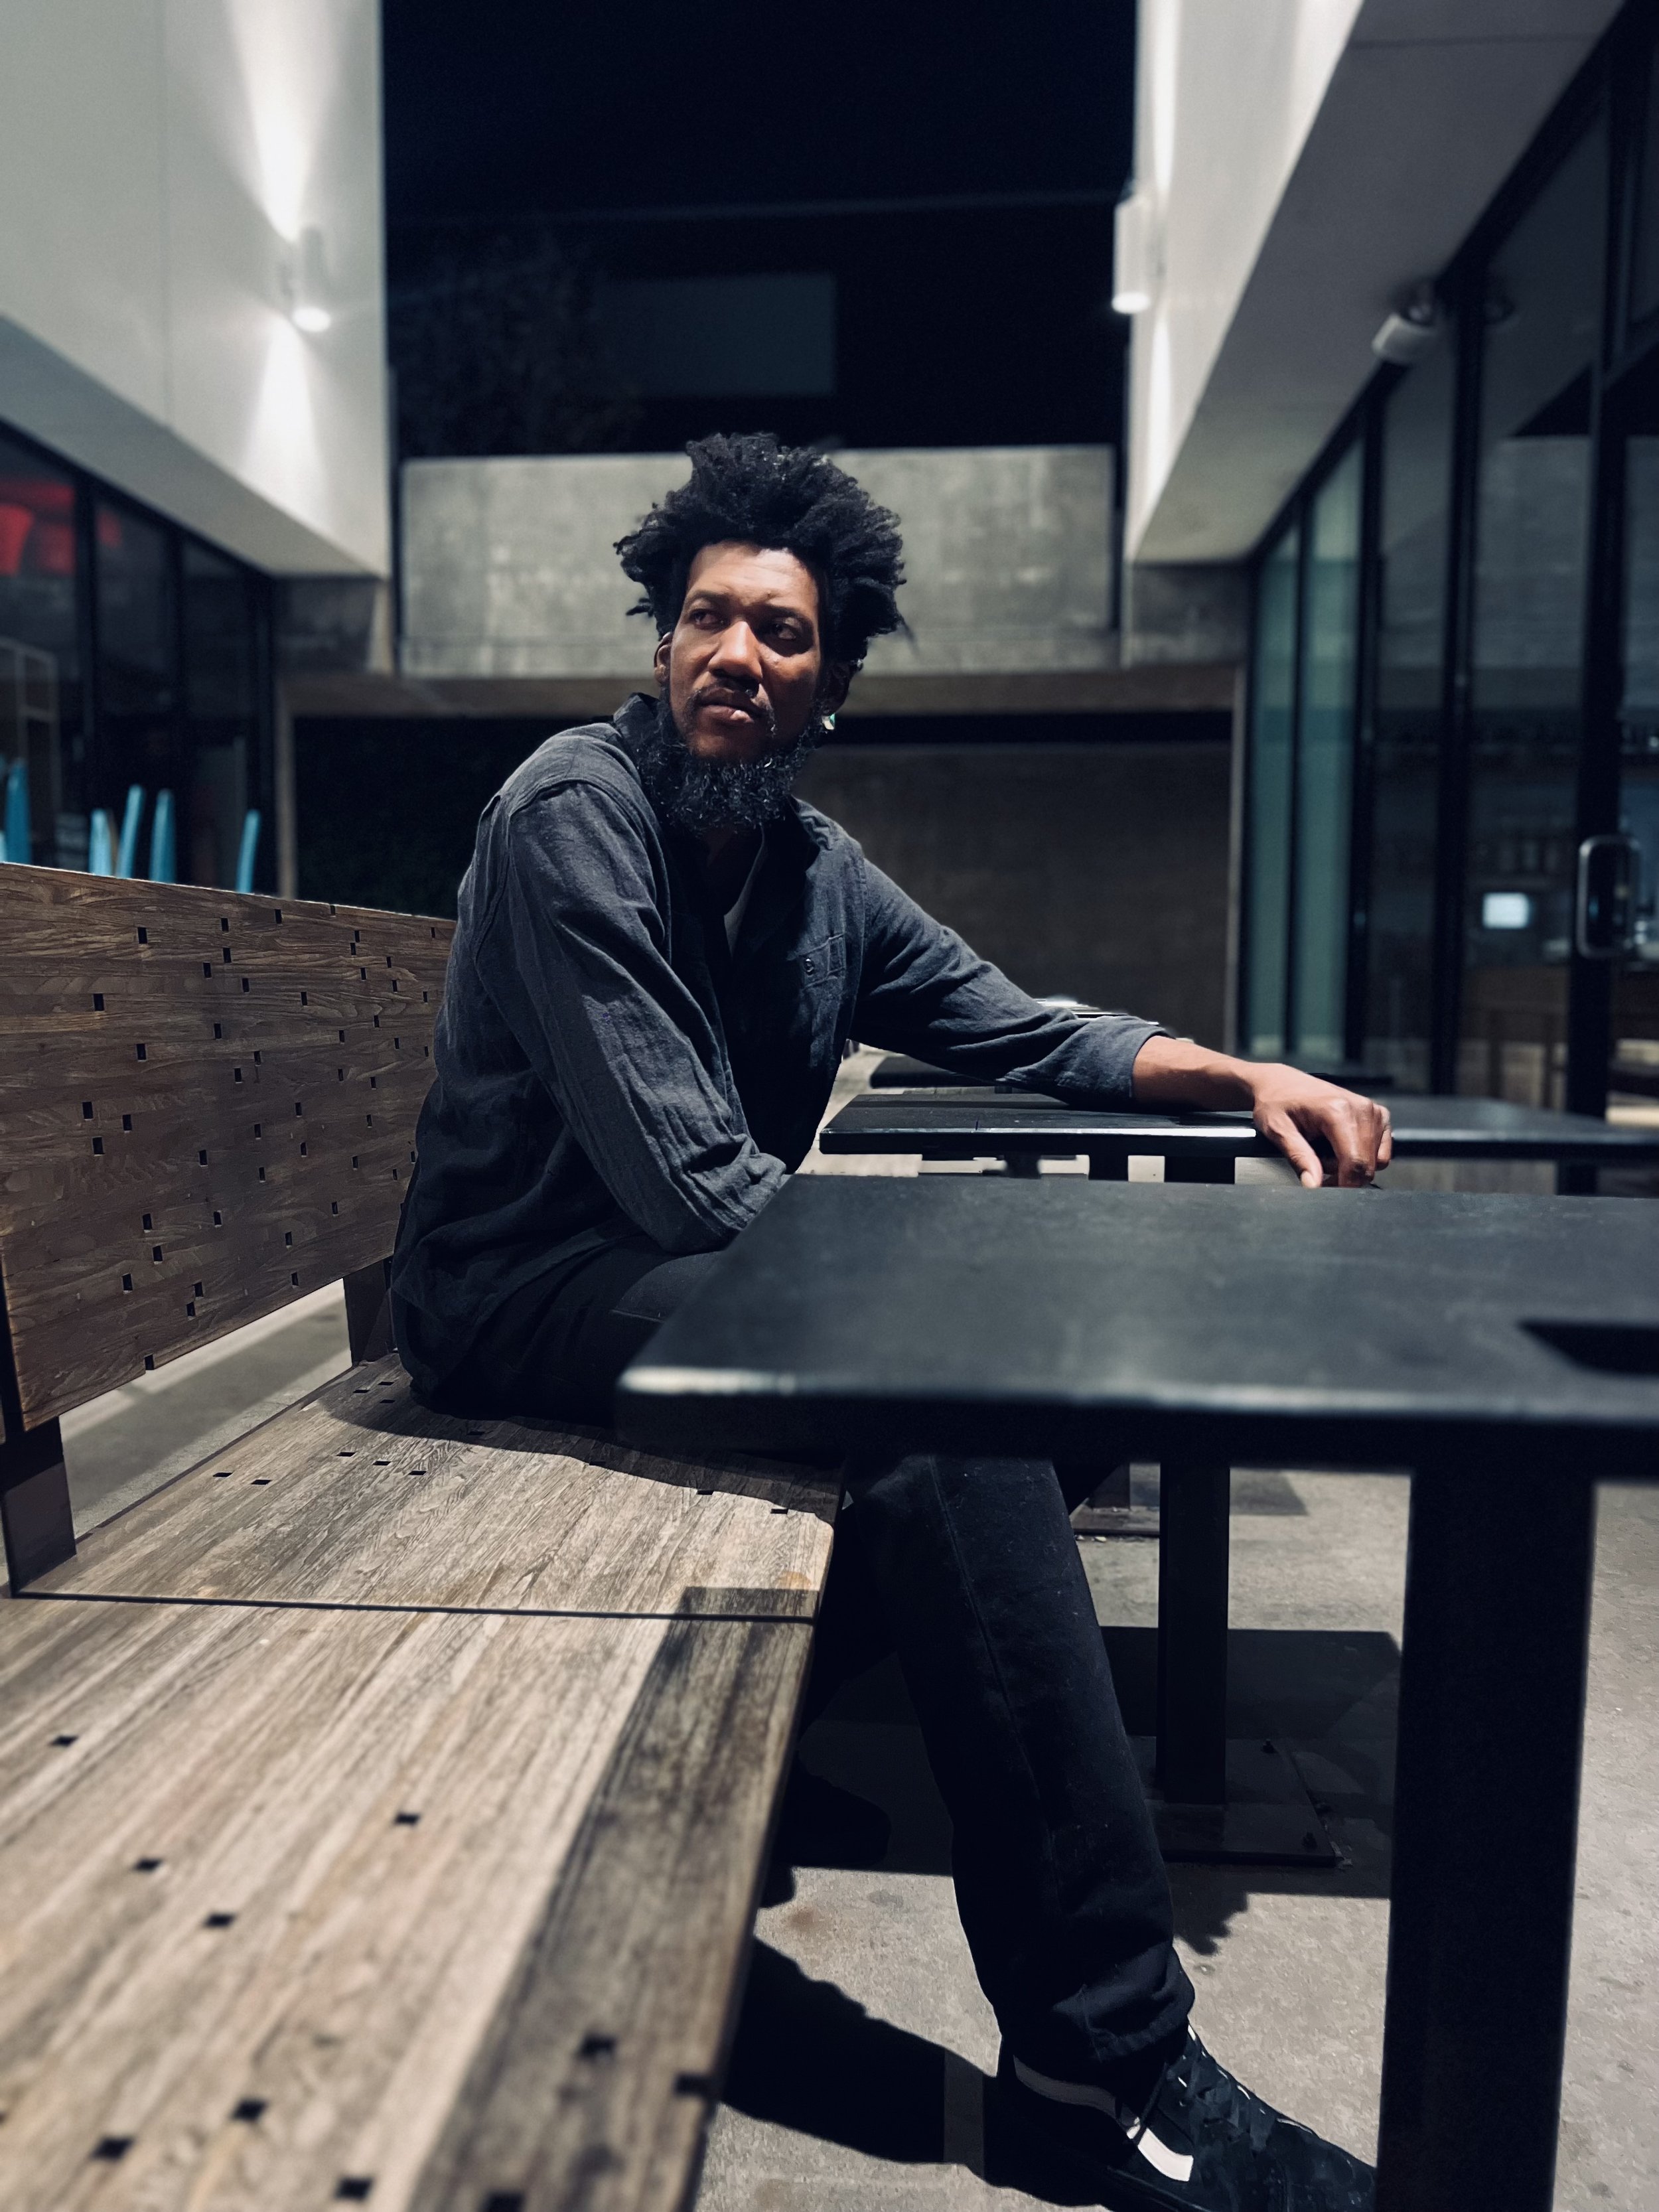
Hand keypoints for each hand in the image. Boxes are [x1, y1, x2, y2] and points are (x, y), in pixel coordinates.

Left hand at [1246, 1065, 1392, 1188]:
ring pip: (1376, 1160)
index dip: (1342, 1184)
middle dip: (1345, 1176)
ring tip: (1327, 1153)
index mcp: (1338, 1111)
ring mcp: (1373, 1111)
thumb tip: (1313, 1184)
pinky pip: (1381, 1151)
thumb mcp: (1278, 1130)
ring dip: (1353, 1166)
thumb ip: (1298, 1158)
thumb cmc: (1277, 1102)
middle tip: (1318, 1166)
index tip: (1323, 1187)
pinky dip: (1364, 1156)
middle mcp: (1361, 1108)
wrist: (1282, 1083)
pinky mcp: (1378, 1115)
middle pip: (1367, 1164)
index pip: (1355, 1161)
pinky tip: (1341, 1148)